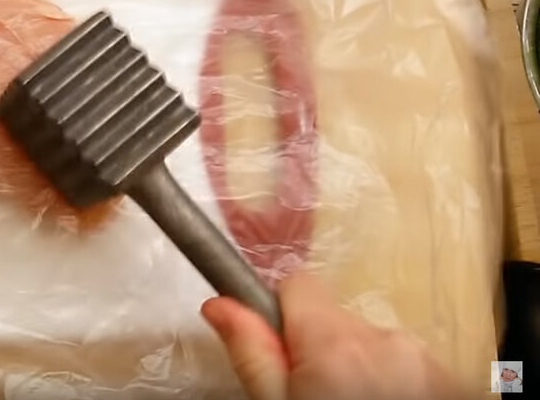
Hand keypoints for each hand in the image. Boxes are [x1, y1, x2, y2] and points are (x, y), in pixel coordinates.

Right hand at [201, 273, 463, 399]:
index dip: (278, 319)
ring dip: (358, 373)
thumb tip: (220, 305)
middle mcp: (387, 342)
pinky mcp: (452, 383)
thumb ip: (252, 355)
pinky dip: (392, 386)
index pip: (296, 286)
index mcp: (335, 345)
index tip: (278, 355)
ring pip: (372, 347)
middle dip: (319, 353)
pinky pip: (408, 367)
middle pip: (334, 322)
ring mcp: (428, 363)